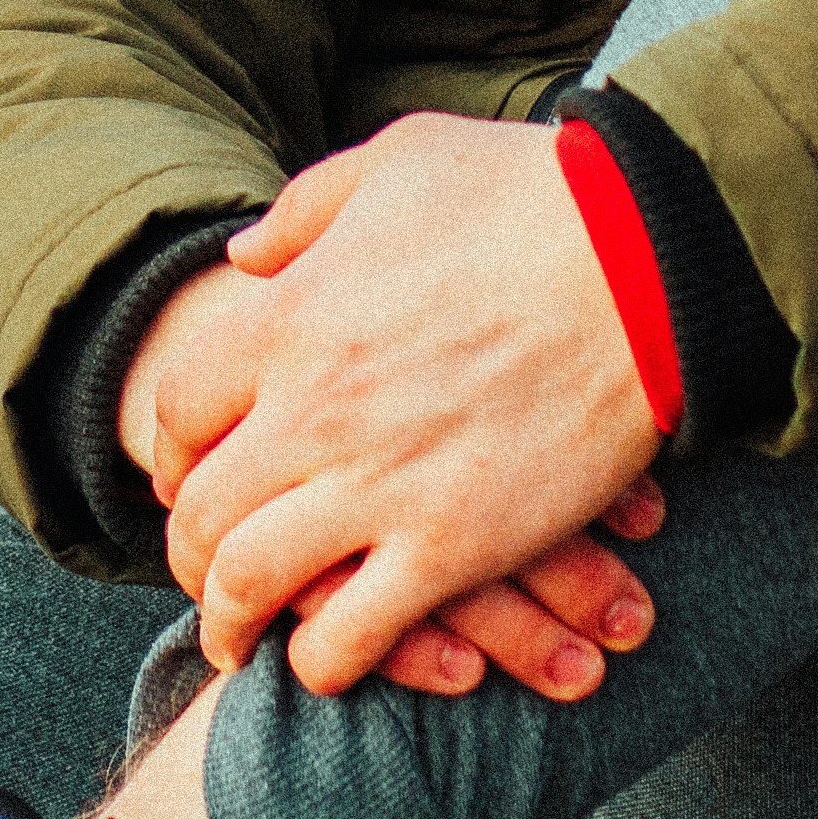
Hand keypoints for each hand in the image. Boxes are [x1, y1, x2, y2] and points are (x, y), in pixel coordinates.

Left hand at [153, 115, 664, 692]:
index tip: (187, 468)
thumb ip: (307, 210)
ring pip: (251, 584)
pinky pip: (352, 634)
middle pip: (198, 510)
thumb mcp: (397, 159)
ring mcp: (379, 482)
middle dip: (187, 550)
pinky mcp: (452, 544)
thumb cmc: (526, 191)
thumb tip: (245, 257)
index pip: (179, 406)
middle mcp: (313, 408)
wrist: (645, 253)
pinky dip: (322, 659)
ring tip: (237, 634)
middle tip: (202, 566)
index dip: (173, 446)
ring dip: (231, 619)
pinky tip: (328, 655)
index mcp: (291, 315)